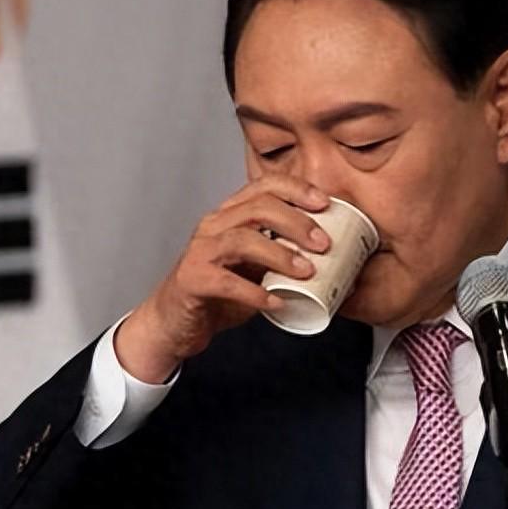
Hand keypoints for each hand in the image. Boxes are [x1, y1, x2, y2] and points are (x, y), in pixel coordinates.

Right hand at [114, 176, 332, 381]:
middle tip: (324, 244)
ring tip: (306, 272)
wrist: (175, 322)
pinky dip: (255, 293)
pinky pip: (226, 282)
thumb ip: (283, 256)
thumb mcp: (255, 267)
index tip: (325, 203)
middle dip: (297, 222)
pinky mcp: (192, 280)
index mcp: (231, 215)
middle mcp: (214, 226)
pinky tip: (275, 303)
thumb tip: (332, 259)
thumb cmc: (217, 292)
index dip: (297, 189)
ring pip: (242, 240)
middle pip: (258, 208)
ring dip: (280, 254)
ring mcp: (200, 252)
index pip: (264, 186)